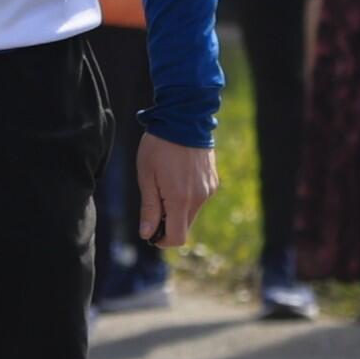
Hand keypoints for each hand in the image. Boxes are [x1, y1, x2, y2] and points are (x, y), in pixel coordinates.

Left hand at [133, 130, 214, 247]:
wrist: (185, 118)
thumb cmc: (160, 146)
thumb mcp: (146, 176)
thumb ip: (149, 208)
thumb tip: (147, 234)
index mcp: (180, 199)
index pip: (177, 237)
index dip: (162, 240)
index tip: (151, 231)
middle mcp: (199, 198)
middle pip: (184, 226)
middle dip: (168, 222)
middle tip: (154, 201)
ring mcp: (209, 189)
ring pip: (192, 212)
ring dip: (178, 208)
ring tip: (165, 183)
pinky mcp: (213, 181)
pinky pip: (199, 198)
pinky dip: (187, 196)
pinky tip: (177, 175)